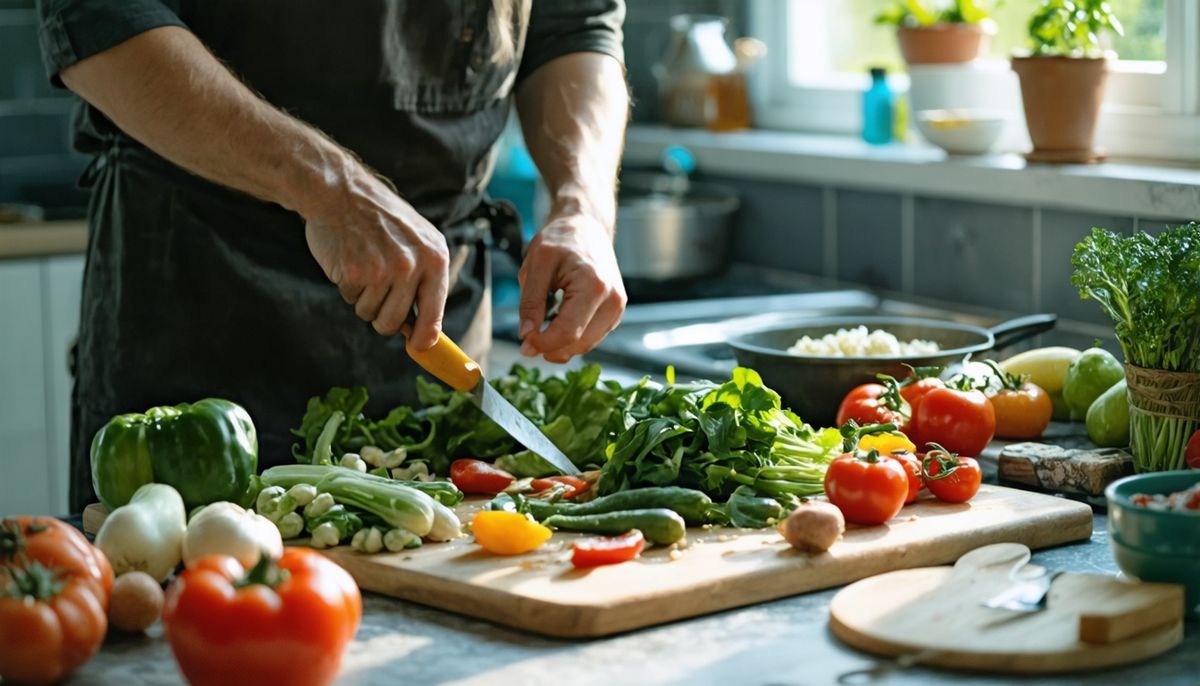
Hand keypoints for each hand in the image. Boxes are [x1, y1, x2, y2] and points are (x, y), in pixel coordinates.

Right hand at [303, 168, 448, 349]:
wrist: (341, 192)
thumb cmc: (380, 219)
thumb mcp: (416, 240)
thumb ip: (424, 280)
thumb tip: (423, 331)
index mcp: (435, 258)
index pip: (434, 311)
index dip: (425, 335)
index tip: (419, 347)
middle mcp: (414, 266)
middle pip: (396, 322)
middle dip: (384, 317)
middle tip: (376, 293)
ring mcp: (385, 271)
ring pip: (371, 315)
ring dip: (364, 300)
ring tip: (364, 267)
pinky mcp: (356, 274)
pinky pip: (351, 300)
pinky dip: (347, 287)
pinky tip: (349, 260)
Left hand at [517, 214, 625, 362]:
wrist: (587, 226)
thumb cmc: (562, 240)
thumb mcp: (536, 265)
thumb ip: (530, 302)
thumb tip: (526, 335)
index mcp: (594, 286)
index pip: (567, 332)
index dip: (542, 344)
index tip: (523, 344)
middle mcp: (613, 300)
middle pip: (578, 344)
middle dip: (551, 348)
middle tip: (528, 340)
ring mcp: (617, 308)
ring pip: (586, 345)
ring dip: (561, 345)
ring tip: (542, 328)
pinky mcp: (615, 312)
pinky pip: (591, 337)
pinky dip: (572, 338)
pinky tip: (557, 324)